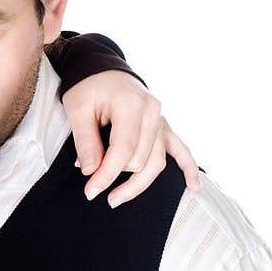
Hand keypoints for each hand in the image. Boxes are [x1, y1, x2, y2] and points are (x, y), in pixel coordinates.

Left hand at [62, 70, 200, 206]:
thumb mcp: (77, 109)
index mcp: (131, 104)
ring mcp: (161, 120)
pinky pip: (181, 150)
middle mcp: (152, 113)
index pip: (123, 150)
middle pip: (140, 159)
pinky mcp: (164, 128)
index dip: (106, 175)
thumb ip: (85, 141)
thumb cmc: (89, 87)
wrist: (104, 71)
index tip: (90, 191)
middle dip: (115, 178)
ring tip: (116, 199)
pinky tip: (194, 188)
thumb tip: (91, 171)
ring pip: (157, 162)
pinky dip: (189, 169)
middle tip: (91, 189)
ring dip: (138, 185)